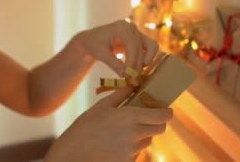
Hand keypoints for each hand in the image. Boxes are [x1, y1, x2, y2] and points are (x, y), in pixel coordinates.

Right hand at [45, 88, 172, 161]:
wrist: (72, 153)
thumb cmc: (84, 127)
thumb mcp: (101, 106)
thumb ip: (120, 95)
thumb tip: (134, 85)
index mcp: (129, 116)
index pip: (162, 116)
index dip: (167, 112)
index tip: (166, 109)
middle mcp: (134, 134)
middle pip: (160, 129)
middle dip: (157, 122)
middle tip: (147, 118)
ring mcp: (131, 150)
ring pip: (148, 140)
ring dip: (143, 134)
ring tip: (124, 131)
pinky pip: (137, 152)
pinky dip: (132, 147)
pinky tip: (116, 143)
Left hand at [74, 20, 158, 78]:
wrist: (92, 40)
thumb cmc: (94, 44)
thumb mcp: (100, 53)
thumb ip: (113, 63)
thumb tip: (125, 74)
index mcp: (122, 27)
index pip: (133, 44)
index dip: (132, 60)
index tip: (127, 75)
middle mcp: (132, 28)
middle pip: (143, 47)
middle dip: (138, 65)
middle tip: (132, 80)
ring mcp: (137, 33)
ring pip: (151, 47)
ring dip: (145, 62)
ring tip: (135, 76)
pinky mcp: (139, 41)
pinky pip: (148, 51)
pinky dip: (144, 61)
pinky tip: (135, 72)